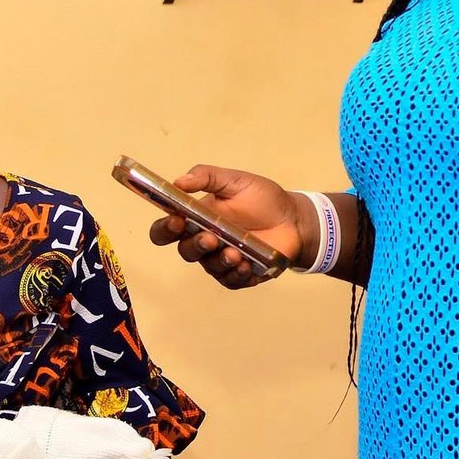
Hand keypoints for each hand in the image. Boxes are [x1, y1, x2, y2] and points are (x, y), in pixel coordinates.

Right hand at [147, 164, 305, 288]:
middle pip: (186, 251)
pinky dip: (237, 274)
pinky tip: (246, 264)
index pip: (167, 229)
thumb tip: (178, 181)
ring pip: (209, 267)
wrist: (294, 218)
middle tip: (210, 238)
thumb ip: (206, 177)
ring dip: (219, 261)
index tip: (176, 220)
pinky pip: (231, 280)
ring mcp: (221, 260)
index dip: (165, 229)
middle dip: (195, 246)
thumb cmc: (261, 198)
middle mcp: (204, 241)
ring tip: (235, 252)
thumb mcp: (235, 181)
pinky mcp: (240, 274)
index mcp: (197, 218)